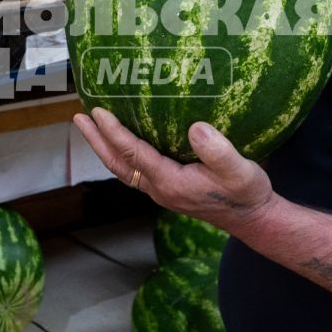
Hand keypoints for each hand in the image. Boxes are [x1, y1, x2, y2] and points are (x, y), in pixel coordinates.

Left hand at [71, 108, 278, 236]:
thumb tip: (194, 128)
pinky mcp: (167, 188)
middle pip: (118, 164)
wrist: (252, 219)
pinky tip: (120, 140)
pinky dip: (121, 154)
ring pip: (123, 169)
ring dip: (105, 147)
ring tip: (90, 126)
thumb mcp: (239, 170)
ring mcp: (161, 190)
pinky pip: (134, 170)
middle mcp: (159, 189)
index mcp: (171, 183)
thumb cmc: (246, 194)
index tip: (98, 112)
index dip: (114, 133)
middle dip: (97, 141)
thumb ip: (218, 151)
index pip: (134, 155)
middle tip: (79, 117)